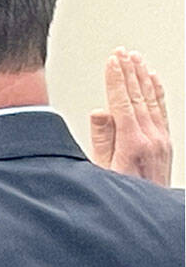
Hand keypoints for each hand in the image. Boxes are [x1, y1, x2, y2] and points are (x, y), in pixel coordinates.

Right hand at [91, 48, 171, 184]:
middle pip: (139, 96)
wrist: (146, 212)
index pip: (123, 102)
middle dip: (129, 72)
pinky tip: (153, 80)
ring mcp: (162, 140)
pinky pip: (162, 110)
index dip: (116, 80)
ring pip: (152, 100)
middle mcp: (152, 138)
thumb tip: (101, 112)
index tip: (111, 62)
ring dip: (143, 77)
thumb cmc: (120, 196)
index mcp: (133, 143)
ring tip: (136, 59)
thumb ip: (102, 140)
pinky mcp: (165, 143)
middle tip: (122, 53)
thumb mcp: (101, 172)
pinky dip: (157, 91)